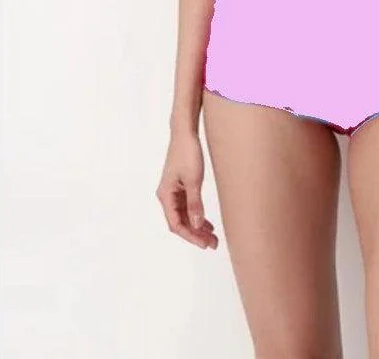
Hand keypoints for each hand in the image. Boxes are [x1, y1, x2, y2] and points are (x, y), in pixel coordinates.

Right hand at [156, 128, 219, 250]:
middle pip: (180, 221)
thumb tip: (196, 225)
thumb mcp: (194, 180)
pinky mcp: (181, 186)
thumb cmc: (187, 153)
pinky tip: (208, 223)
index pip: (175, 224)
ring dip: (197, 226)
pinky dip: (197, 215)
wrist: (185, 133)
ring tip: (213, 236)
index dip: (190, 236)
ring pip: (185, 215)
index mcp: (165, 195)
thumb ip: (195, 204)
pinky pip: (188, 206)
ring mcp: (174, 191)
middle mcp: (167, 195)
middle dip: (196, 234)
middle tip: (213, 244)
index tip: (204, 244)